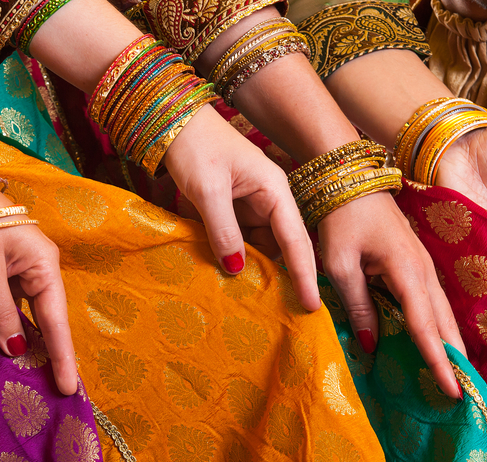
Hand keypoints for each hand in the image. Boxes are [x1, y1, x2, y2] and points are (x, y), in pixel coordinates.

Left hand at [0, 177, 78, 394]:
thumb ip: (0, 312)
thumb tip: (17, 349)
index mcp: (43, 264)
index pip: (56, 320)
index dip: (62, 356)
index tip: (67, 388)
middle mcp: (36, 268)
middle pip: (47, 319)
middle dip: (50, 354)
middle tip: (55, 392)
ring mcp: (17, 269)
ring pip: (25, 314)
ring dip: (27, 343)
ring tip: (35, 379)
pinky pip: (7, 306)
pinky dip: (7, 327)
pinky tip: (6, 349)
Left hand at [163, 106, 321, 310]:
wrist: (174, 122)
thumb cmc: (196, 147)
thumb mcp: (208, 190)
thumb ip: (223, 230)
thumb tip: (237, 269)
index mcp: (274, 190)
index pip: (295, 239)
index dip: (304, 274)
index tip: (312, 304)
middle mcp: (269, 200)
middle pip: (282, 247)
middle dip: (285, 277)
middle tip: (288, 315)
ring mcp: (251, 206)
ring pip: (260, 247)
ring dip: (255, 270)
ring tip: (254, 303)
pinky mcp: (232, 211)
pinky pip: (240, 241)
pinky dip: (235, 258)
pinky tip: (229, 278)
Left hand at [318, 191, 464, 397]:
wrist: (351, 182)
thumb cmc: (341, 221)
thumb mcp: (340, 265)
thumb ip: (357, 305)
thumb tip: (372, 346)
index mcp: (407, 272)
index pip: (425, 327)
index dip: (438, 361)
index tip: (453, 391)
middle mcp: (424, 272)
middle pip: (445, 324)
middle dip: (456, 359)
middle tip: (468, 395)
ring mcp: (424, 268)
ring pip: (442, 314)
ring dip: (451, 345)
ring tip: (458, 377)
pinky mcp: (416, 266)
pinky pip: (431, 304)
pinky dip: (438, 328)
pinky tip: (437, 345)